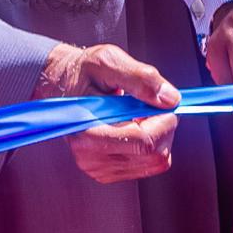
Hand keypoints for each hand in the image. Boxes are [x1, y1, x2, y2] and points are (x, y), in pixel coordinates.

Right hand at [37, 43, 179, 183]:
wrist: (62, 85)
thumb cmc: (82, 72)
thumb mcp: (110, 61)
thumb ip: (141, 78)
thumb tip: (170, 99)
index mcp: (90, 131)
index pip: (145, 142)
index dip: (165, 122)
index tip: (165, 103)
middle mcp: (91, 156)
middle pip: (154, 156)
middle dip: (164, 128)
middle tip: (152, 106)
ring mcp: (98, 167)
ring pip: (154, 163)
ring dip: (157, 136)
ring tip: (139, 115)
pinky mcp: (105, 171)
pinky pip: (146, 165)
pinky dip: (149, 145)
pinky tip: (134, 126)